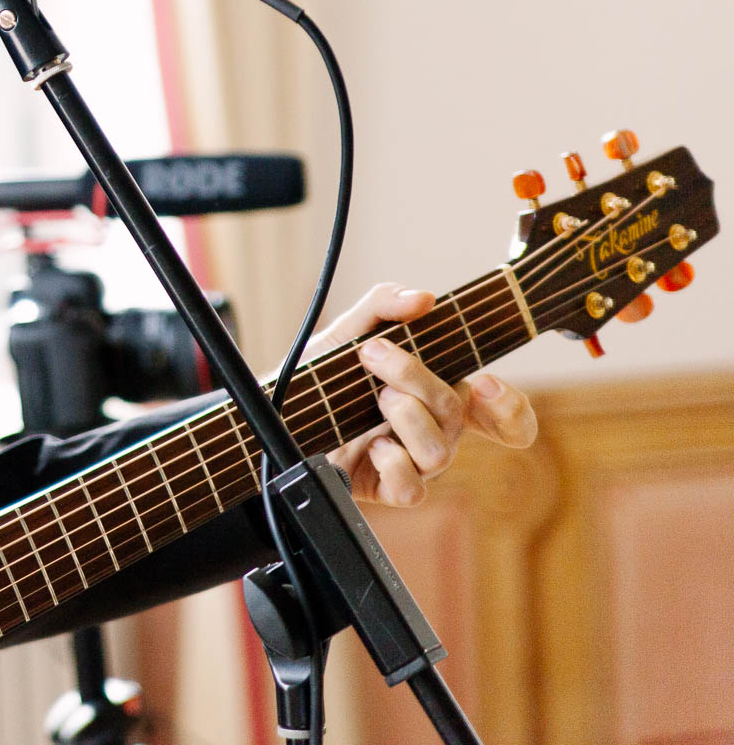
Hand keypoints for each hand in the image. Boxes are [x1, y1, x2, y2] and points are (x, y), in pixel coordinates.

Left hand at [305, 282, 650, 506]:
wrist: (277, 408)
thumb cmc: (322, 372)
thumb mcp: (348, 329)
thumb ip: (384, 304)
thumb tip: (422, 298)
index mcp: (438, 394)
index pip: (503, 416)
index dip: (511, 407)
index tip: (485, 382)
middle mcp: (433, 430)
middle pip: (456, 412)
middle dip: (414, 376)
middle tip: (374, 353)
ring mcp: (413, 461)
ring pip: (439, 452)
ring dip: (405, 416)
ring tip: (374, 398)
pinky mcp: (386, 487)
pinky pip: (412, 490)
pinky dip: (393, 463)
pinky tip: (371, 444)